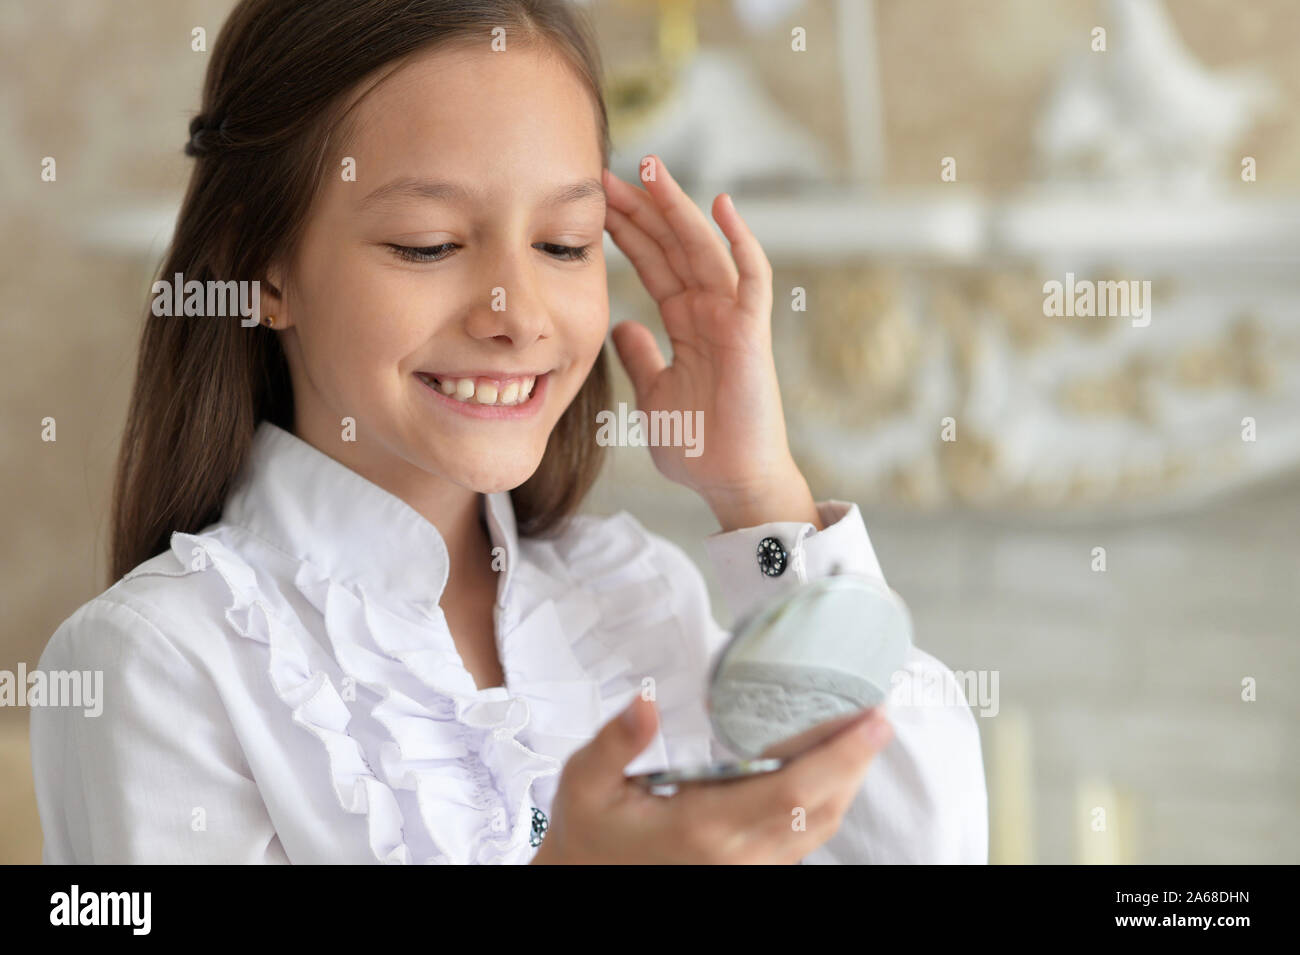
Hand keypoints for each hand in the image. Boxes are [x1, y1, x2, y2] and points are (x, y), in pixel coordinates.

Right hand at [529, 694, 892, 864]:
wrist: (584, 879)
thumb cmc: (590, 834)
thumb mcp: (585, 781)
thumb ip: (618, 741)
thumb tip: (644, 701)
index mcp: (701, 826)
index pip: (792, 788)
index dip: (840, 754)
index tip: (871, 719)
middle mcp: (736, 855)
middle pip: (821, 807)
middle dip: (857, 760)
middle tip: (878, 714)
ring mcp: (748, 871)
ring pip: (818, 828)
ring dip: (846, 782)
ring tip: (860, 736)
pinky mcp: (750, 875)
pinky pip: (803, 841)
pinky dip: (825, 803)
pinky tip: (828, 771)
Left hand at [603, 157, 820, 530]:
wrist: (730, 483)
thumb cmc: (699, 447)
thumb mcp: (653, 394)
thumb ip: (640, 357)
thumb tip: (622, 326)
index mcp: (687, 324)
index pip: (654, 264)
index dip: (628, 232)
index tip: (598, 201)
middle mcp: (710, 312)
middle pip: (674, 246)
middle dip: (644, 207)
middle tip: (613, 170)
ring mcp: (732, 318)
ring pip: (704, 249)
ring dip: (679, 208)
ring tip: (652, 169)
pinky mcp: (751, 332)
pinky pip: (751, 278)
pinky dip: (740, 241)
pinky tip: (721, 205)